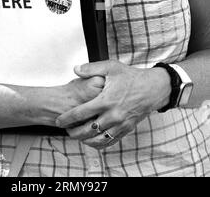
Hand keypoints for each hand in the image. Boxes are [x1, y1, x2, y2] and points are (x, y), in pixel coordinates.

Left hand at [56, 61, 170, 148]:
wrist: (152, 88)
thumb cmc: (131, 77)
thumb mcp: (111, 67)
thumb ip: (91, 68)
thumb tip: (76, 69)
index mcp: (106, 100)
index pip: (81, 113)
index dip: (68, 118)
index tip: (59, 120)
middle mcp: (113, 115)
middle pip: (87, 131)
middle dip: (74, 132)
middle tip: (66, 130)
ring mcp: (120, 124)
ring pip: (98, 139)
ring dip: (85, 140)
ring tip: (77, 136)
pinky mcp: (126, 129)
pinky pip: (110, 142)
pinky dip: (99, 143)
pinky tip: (92, 140)